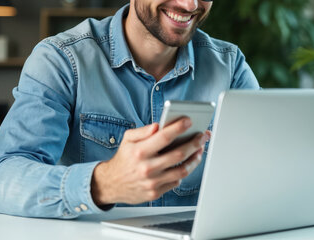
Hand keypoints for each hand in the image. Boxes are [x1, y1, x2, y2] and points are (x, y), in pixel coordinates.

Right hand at [91, 117, 209, 205]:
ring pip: (182, 170)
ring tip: (199, 149)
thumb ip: (143, 131)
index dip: (178, 128)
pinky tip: (187, 163)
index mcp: (139, 152)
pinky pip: (176, 182)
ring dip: (194, 159)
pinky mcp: (156, 193)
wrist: (111, 184)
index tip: (189, 121)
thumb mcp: (127, 139)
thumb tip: (158, 126)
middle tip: (202, 135)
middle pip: (178, 154)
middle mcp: (147, 168)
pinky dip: (183, 171)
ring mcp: (152, 182)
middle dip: (194, 143)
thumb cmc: (123, 159)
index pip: (164, 137)